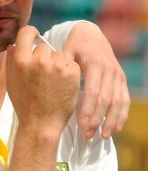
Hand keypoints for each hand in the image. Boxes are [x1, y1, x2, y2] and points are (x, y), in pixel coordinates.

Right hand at [7, 26, 80, 136]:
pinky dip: (69, 71)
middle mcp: (38, 60)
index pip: (26, 33)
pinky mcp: (72, 73)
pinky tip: (62, 85)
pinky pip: (72, 63)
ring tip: (53, 82)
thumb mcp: (11, 82)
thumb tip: (13, 45)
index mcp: (21, 60)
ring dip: (58, 63)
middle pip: (45, 47)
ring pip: (60, 54)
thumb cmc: (24, 104)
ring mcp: (56, 66)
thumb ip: (11, 61)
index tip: (35, 35)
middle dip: (45, 56)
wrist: (41, 124)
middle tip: (44, 74)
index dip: (31, 32)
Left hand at [62, 21, 129, 138]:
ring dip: (111, 120)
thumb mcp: (66, 50)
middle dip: (97, 119)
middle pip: (106, 99)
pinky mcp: (121, 79)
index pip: (93, 90)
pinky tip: (116, 129)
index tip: (81, 124)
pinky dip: (122, 115)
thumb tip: (46, 76)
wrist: (90, 34)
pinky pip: (124, 99)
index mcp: (95, 63)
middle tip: (87, 135)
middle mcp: (110, 69)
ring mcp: (117, 75)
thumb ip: (59, 63)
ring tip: (102, 136)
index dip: (88, 109)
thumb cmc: (72, 45)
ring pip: (118, 101)